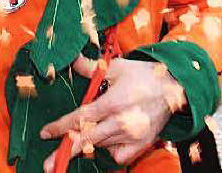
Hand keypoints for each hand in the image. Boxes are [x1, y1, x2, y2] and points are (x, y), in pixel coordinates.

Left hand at [40, 55, 183, 170]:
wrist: (175, 88)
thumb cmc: (144, 75)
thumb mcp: (117, 67)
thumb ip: (91, 68)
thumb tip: (70, 59)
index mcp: (113, 102)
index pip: (81, 118)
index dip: (61, 126)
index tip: (45, 133)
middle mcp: (121, 122)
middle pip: (87, 140)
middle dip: (66, 150)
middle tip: (47, 164)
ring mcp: (131, 136)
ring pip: (101, 145)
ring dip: (91, 140)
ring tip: (91, 131)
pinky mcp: (141, 145)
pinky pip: (118, 155)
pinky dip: (110, 149)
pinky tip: (110, 137)